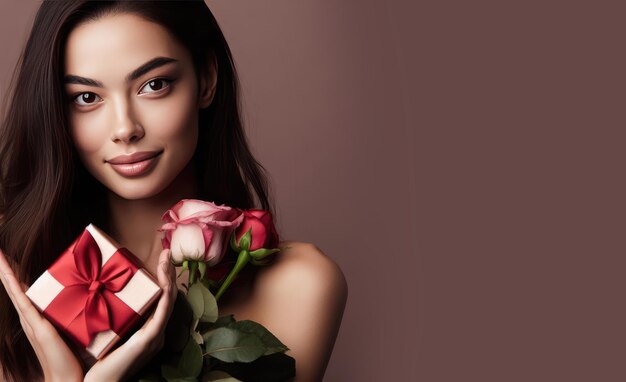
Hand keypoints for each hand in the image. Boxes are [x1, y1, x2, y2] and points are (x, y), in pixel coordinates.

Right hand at [0, 248, 83, 381]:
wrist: (67, 379)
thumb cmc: (75, 355)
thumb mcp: (76, 325)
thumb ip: (79, 310)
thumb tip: (93, 293)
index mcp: (38, 317)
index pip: (25, 291)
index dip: (18, 276)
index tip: (10, 260)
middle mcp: (31, 317)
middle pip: (15, 288)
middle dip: (6, 269)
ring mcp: (31, 321)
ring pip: (15, 291)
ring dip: (5, 272)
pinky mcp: (37, 326)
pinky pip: (22, 301)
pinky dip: (12, 285)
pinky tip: (6, 273)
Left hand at [84, 248, 177, 380]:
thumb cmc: (98, 363)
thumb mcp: (107, 332)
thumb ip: (110, 315)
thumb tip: (99, 290)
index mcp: (149, 331)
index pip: (162, 300)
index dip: (164, 280)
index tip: (160, 261)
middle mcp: (156, 332)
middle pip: (168, 297)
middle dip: (168, 273)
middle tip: (165, 253)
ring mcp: (155, 336)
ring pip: (168, 301)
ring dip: (169, 278)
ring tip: (166, 259)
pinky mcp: (150, 340)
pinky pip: (162, 312)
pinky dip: (166, 294)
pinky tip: (165, 281)